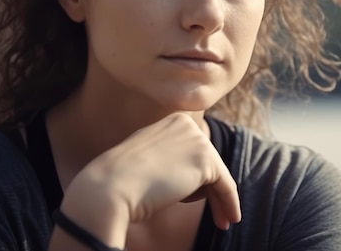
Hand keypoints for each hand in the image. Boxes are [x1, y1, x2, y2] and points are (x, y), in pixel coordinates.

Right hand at [56, 113, 240, 247]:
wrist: (110, 188)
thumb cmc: (120, 180)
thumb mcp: (146, 157)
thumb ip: (167, 156)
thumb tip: (183, 171)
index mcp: (172, 120)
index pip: (193, 150)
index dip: (196, 177)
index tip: (200, 196)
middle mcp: (187, 124)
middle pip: (207, 161)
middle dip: (208, 188)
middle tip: (217, 213)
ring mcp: (197, 139)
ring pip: (217, 175)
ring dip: (217, 199)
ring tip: (220, 220)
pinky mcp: (206, 160)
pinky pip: (226, 186)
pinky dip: (230, 204)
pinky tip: (230, 219)